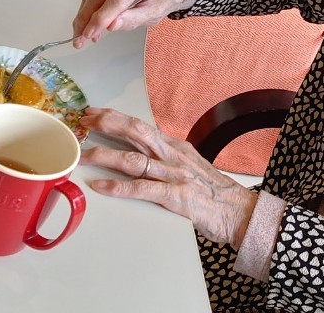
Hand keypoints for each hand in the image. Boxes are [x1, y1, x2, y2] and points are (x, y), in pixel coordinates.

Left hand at [79, 108, 257, 248]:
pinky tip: (101, 186)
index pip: (140, 126)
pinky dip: (118, 187)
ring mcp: (174, 175)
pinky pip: (141, 189)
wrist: (239, 211)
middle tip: (85, 121)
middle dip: (107, 124)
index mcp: (175, 147)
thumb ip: (168, 159)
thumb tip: (145, 154)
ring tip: (84, 156)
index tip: (94, 113)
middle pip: (135, 132)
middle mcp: (173, 156)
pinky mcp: (175, 196)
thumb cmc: (214, 193)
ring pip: (133, 159)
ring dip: (105, 155)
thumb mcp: (190, 166)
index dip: (115, 117)